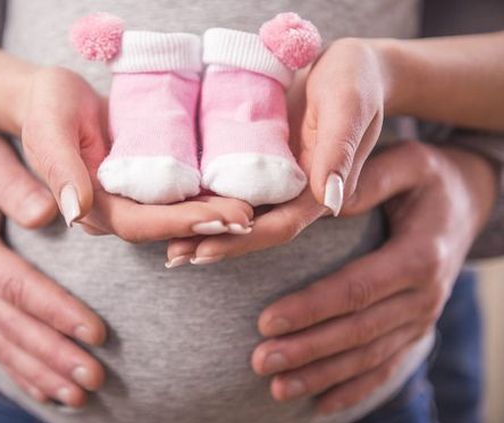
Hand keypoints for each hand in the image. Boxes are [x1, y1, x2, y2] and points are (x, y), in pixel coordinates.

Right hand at [0, 133, 107, 407]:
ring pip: (5, 344)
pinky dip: (23, 371)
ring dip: (43, 372)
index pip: (17, 286)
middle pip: (13, 326)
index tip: (96, 332)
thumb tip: (48, 212)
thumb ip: (16, 184)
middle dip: (56, 354)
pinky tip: (48, 392)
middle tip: (96, 377)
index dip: (57, 311)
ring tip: (80, 396)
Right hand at [19, 67, 253, 239]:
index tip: (215, 220)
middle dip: (206, 224)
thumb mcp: (49, 127)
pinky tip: (237, 190)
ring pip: (177, 213)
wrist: (57, 97)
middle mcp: (116, 209)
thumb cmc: (49, 105)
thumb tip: (74, 213)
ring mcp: (134, 197)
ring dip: (214, 214)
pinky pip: (181, 193)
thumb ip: (60, 168)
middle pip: (165, 225)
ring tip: (250, 210)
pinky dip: (209, 195)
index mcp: (90, 205)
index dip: (176, 224)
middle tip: (245, 220)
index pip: (137, 224)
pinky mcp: (149, 181)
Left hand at [165, 37, 391, 264]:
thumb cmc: (353, 80)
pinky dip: (205, 198)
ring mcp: (274, 179)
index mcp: (321, 189)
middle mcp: (295, 193)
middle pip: (253, 227)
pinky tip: (176, 206)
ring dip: (205, 227)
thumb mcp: (348, 106)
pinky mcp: (258, 160)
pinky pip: (230, 184)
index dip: (244, 241)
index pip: (281, 226)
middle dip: (214, 242)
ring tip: (168, 243)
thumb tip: (332, 202)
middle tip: (174, 255)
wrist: (345, 67)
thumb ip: (340, 150)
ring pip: (238, 211)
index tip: (206, 250)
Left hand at [250, 141, 496, 412]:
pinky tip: (320, 404)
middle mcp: (424, 295)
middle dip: (306, 350)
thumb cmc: (427, 178)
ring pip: (368, 356)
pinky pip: (386, 366)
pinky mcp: (415, 328)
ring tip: (275, 388)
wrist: (467, 201)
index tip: (265, 320)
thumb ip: (368, 180)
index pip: (357, 289)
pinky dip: (354, 388)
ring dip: (321, 375)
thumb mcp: (407, 162)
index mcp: (419, 255)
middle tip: (259, 361)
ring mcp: (421, 318)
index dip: (311, 308)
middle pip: (358, 331)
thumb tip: (325, 198)